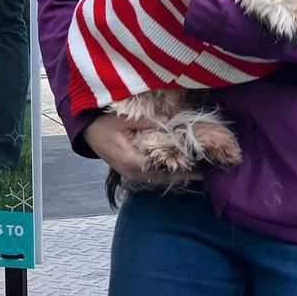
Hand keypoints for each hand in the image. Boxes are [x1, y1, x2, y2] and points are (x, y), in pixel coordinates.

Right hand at [83, 114, 202, 187]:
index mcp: (133, 163)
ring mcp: (134, 175)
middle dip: (188, 170)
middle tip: (210, 163)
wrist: (85, 131)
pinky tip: (185, 162)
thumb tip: (171, 121)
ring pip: (164, 176)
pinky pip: (158, 173)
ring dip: (181, 170)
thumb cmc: (102, 124)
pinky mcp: (135, 171)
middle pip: (168, 176)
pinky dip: (171, 168)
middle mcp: (135, 174)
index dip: (186, 165)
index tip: (204, 161)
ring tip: (203, 164)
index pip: (165, 168)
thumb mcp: (122, 119)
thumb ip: (147, 121)